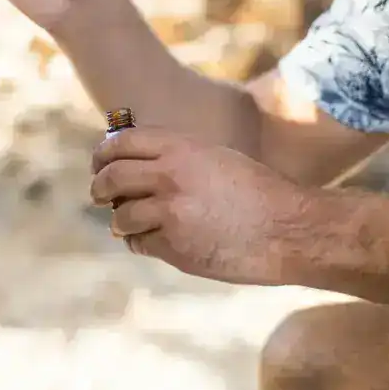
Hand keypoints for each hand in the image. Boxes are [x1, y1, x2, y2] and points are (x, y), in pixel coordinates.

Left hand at [90, 127, 308, 284]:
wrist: (289, 228)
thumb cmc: (259, 192)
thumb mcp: (216, 158)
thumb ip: (177, 158)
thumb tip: (137, 166)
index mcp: (180, 147)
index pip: (120, 143)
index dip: (103, 154)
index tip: (100, 163)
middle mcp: (169, 175)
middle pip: (110, 178)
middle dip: (99, 188)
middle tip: (100, 194)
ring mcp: (169, 212)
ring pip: (120, 216)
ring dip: (121, 221)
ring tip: (131, 224)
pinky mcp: (173, 246)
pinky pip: (139, 243)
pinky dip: (141, 242)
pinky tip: (153, 240)